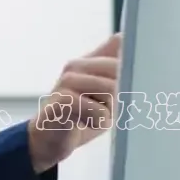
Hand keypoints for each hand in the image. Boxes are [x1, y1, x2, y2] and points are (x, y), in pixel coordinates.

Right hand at [27, 33, 121, 172]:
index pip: (123, 50)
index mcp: (86, 61)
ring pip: (112, 90)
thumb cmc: (79, 118)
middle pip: (121, 71)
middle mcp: (75, 66)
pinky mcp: (62, 100)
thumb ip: (114, 68)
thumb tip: (124, 37)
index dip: (133, 71)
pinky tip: (82, 124)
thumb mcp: (103, 93)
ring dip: (109, 111)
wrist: (47, 141)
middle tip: (103, 110)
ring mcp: (66, 81)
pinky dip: (98, 122)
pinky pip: (99, 111)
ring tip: (91, 117)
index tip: (133, 86)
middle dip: (120, 95)